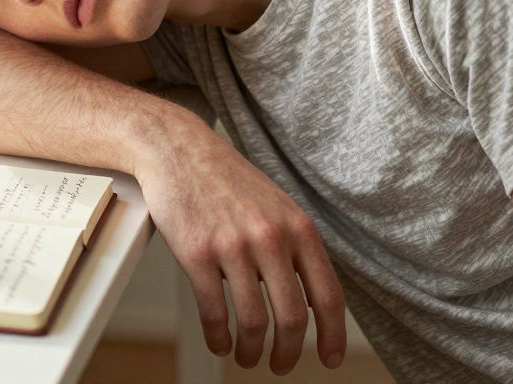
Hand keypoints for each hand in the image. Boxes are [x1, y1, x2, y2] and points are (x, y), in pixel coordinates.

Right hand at [135, 123, 346, 374]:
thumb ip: (296, 247)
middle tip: (280, 365)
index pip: (328, 295)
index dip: (333, 335)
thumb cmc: (226, 180)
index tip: (329, 359)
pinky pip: (214, 311)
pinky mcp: (197, 253)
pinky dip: (218, 337)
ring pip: (252, 321)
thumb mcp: (277, 206)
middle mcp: (270, 238)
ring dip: (251, 350)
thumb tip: (309, 301)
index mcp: (298, 228)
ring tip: (246, 356)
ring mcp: (233, 246)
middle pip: (291, 318)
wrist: (179, 150)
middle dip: (288, 353)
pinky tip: (219, 341)